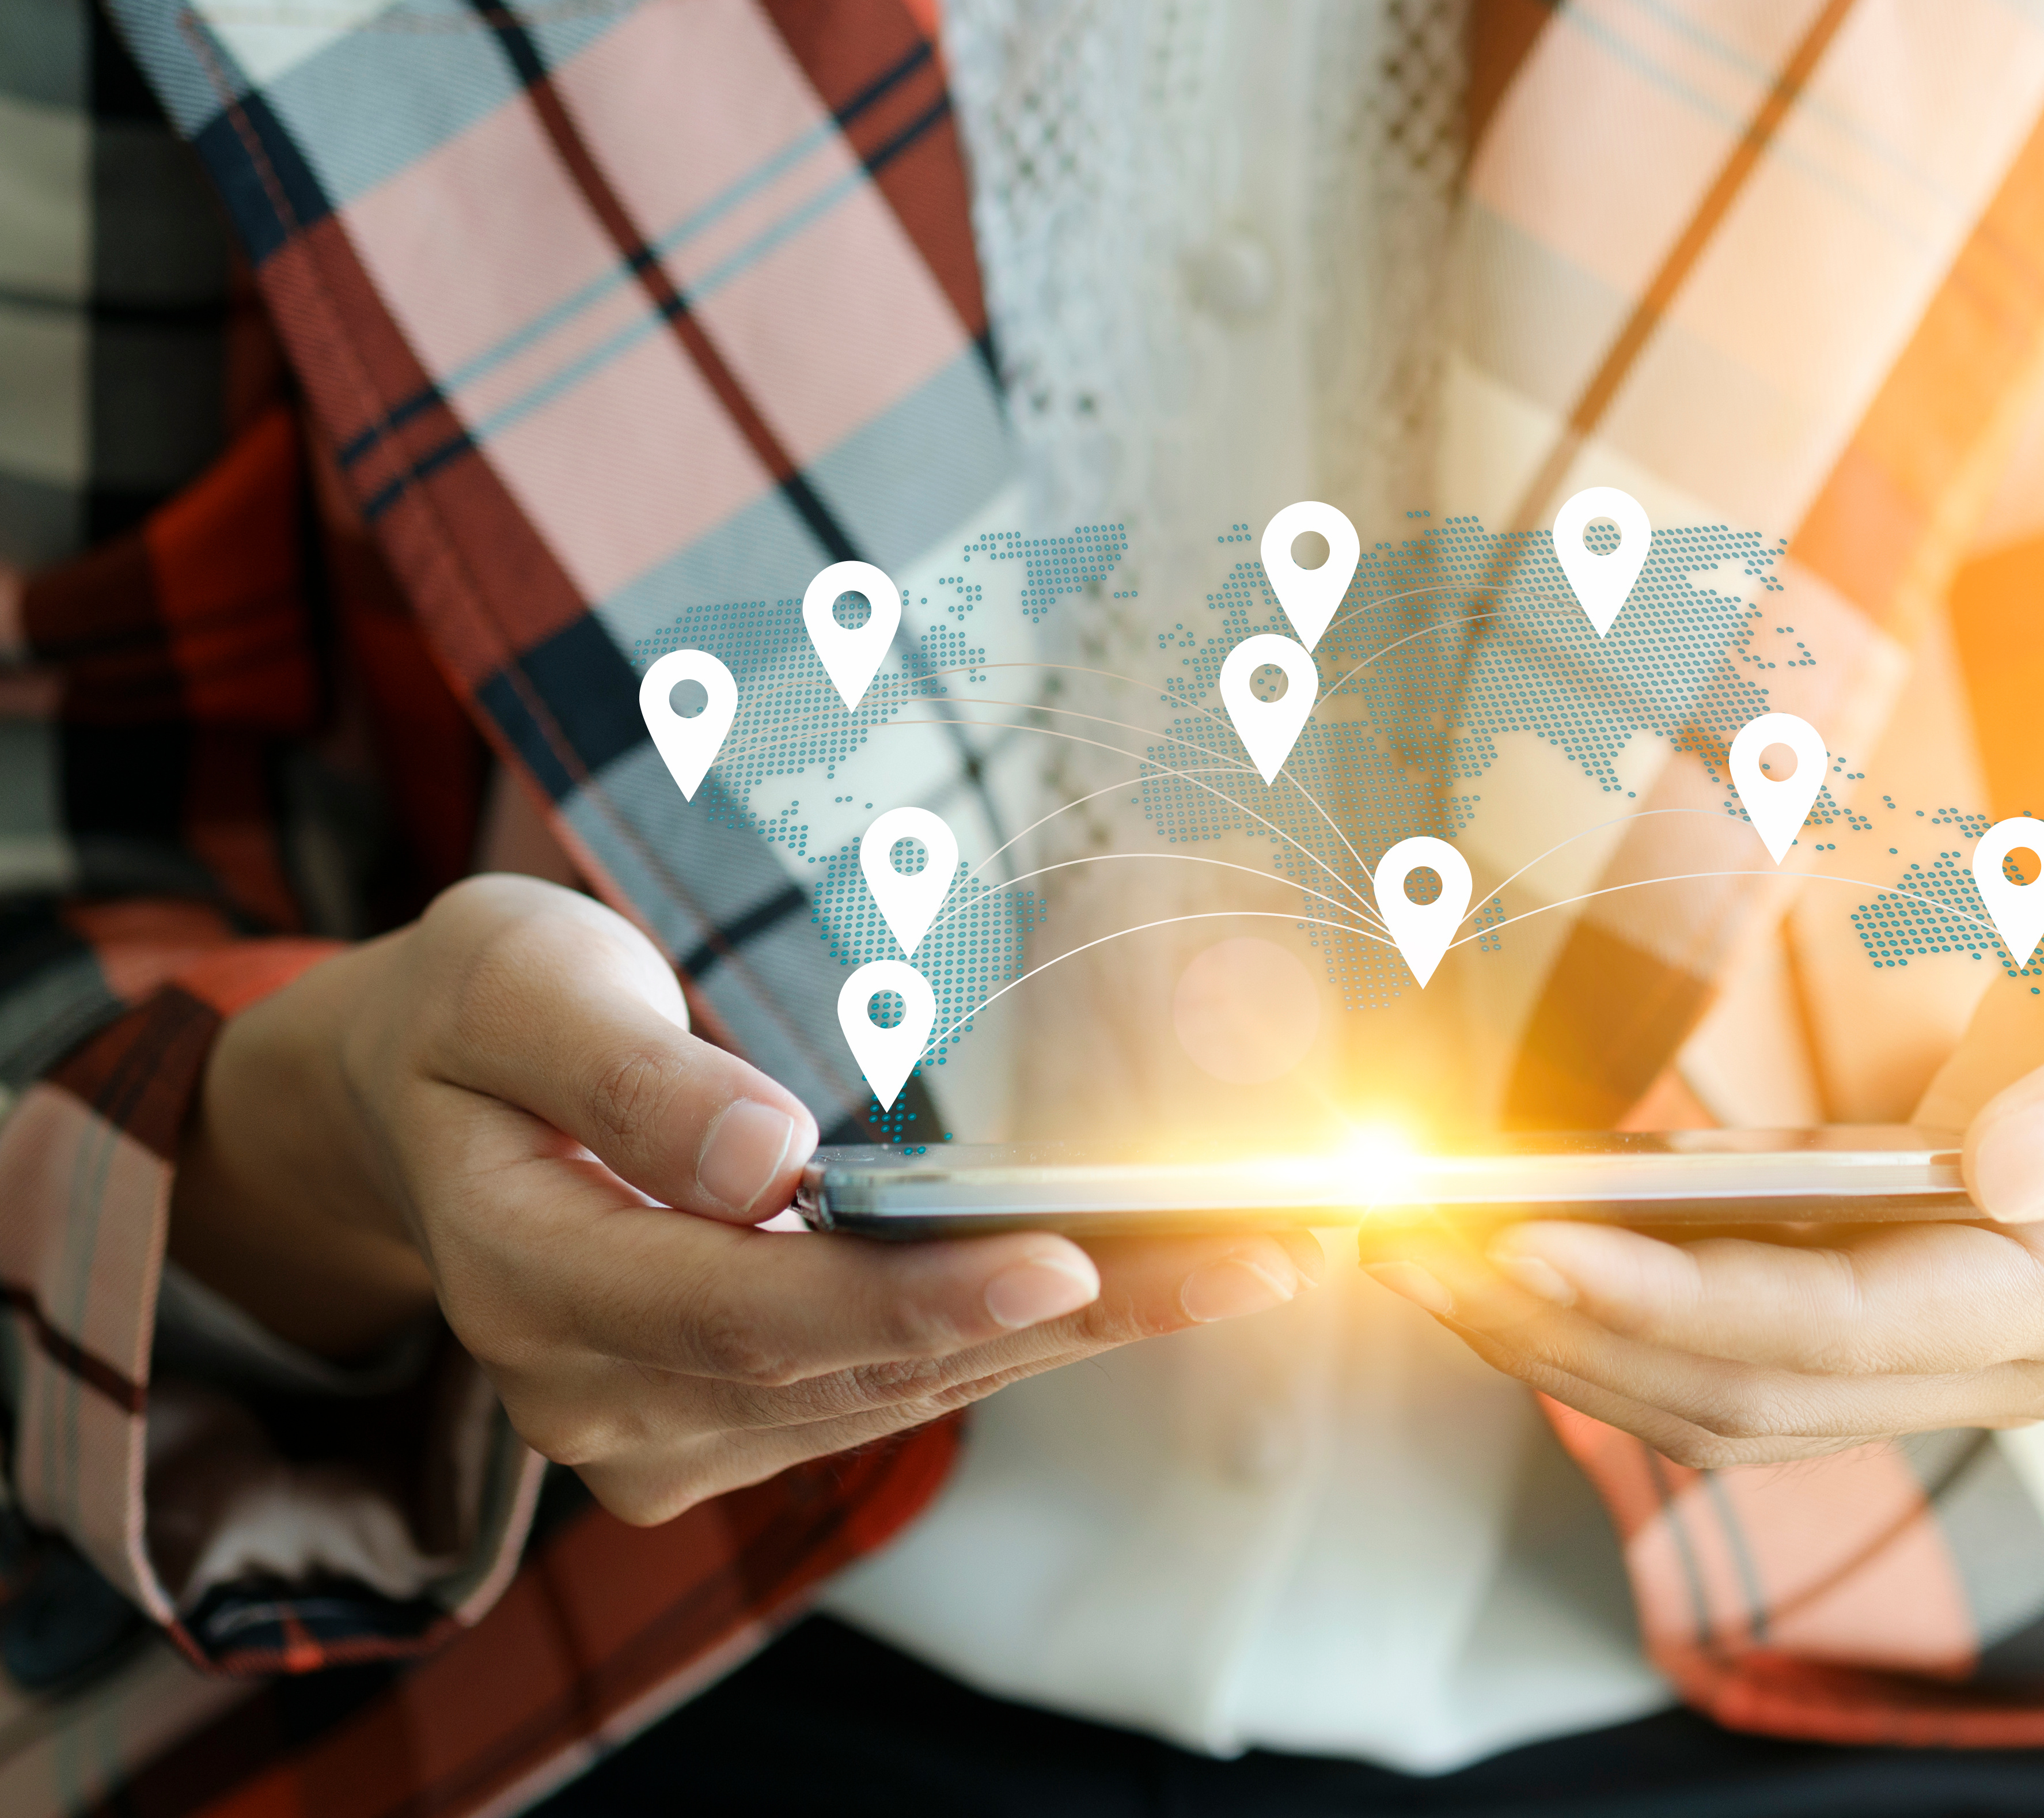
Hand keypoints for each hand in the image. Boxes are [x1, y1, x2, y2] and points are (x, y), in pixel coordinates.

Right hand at [171, 874, 1316, 1523]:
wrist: (425, 1103)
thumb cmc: (481, 1016)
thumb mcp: (514, 985)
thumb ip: (628, 1075)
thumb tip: (765, 1161)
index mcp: (525, 1276)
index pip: (746, 1313)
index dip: (912, 1297)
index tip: (1063, 1262)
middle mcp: (597, 1394)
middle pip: (857, 1368)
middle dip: (1061, 1317)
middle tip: (1244, 1253)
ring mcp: (664, 1429)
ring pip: (901, 1393)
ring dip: (1081, 1334)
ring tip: (1248, 1261)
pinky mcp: (730, 1423)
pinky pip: (897, 1391)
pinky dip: (1029, 1339)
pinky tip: (1152, 1285)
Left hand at [1360, 772, 2043, 1464]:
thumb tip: (2019, 1171)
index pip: (1830, 1333)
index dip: (1658, 1300)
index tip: (1507, 1243)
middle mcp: (2039, 1357)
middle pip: (1753, 1390)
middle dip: (1568, 1333)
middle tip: (1399, 1248)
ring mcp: (1979, 1341)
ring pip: (1734, 1388)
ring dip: (1571, 1335)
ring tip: (1418, 1252)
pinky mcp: (1925, 1294)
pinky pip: (1750, 1333)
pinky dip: (1630, 1297)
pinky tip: (1524, 1231)